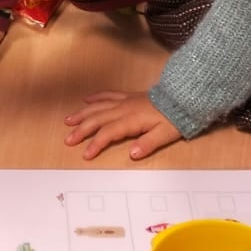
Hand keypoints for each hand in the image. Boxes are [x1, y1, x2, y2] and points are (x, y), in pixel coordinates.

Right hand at [63, 92, 181, 160]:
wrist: (181, 98)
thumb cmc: (174, 118)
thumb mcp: (165, 135)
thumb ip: (148, 144)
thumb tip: (132, 154)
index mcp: (131, 120)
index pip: (108, 133)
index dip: (95, 143)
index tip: (86, 154)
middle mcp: (123, 109)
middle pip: (97, 119)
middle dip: (81, 130)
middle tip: (68, 140)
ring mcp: (124, 101)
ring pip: (98, 107)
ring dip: (82, 114)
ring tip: (68, 121)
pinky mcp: (127, 97)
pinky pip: (108, 95)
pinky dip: (95, 97)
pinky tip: (86, 100)